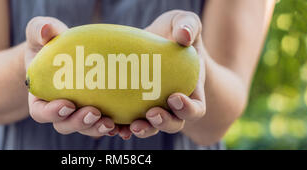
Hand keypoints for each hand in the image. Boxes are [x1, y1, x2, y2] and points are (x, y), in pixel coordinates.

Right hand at [24, 17, 118, 136]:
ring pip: (85, 128)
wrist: (69, 48)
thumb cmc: (50, 40)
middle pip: (64, 125)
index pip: (40, 112)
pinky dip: (113, 126)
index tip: (67, 103)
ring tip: (110, 122)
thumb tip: (46, 30)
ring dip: (96, 128)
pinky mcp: (97, 111)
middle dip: (78, 123)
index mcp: (40, 97)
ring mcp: (78, 113)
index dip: (51, 113)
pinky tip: (122, 123)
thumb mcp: (41, 31)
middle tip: (93, 113)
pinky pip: (102, 123)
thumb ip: (40, 30)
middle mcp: (59, 110)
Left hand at [118, 10, 207, 138]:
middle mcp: (172, 105)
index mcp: (191, 91)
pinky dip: (121, 126)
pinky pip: (128, 122)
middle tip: (151, 114)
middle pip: (173, 124)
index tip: (174, 97)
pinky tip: (111, 124)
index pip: (195, 109)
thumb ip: (188, 25)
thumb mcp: (183, 22)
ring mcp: (153, 108)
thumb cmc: (174, 32)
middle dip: (163, 123)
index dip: (187, 109)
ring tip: (131, 127)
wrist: (156, 40)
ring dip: (142, 130)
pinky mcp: (133, 107)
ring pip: (151, 128)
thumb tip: (184, 36)